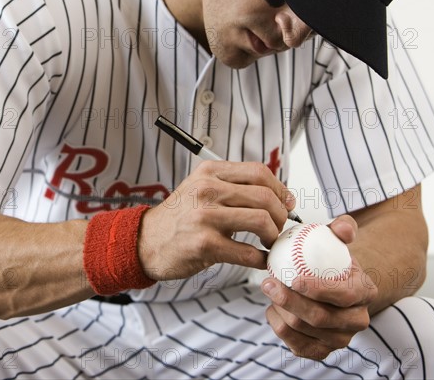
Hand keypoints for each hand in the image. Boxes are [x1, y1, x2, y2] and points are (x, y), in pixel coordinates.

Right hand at [138, 160, 295, 280]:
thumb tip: (278, 196)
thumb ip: (232, 186)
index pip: (259, 172)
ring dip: (274, 236)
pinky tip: (259, 261)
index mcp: (209, 172)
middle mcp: (207, 190)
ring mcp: (205, 217)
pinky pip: (248, 253)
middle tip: (279, 228)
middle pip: (265, 197)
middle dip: (281, 216)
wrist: (146, 242)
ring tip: (269, 243)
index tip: (286, 204)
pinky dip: (261, 259)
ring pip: (262, 221)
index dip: (280, 189)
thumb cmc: (179, 217)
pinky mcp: (205, 244)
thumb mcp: (200, 188)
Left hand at [262, 216, 377, 359]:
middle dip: (289, 301)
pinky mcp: (321, 350)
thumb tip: (342, 228)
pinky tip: (273, 308)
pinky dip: (278, 325)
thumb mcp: (339, 238)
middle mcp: (357, 321)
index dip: (318, 289)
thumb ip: (343, 227)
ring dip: (280, 310)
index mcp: (365, 293)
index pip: (343, 296)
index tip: (293, 278)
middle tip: (268, 282)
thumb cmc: (332, 258)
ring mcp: (340, 339)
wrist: (332, 281)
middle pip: (320, 318)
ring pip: (303, 331)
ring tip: (269, 289)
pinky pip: (295, 345)